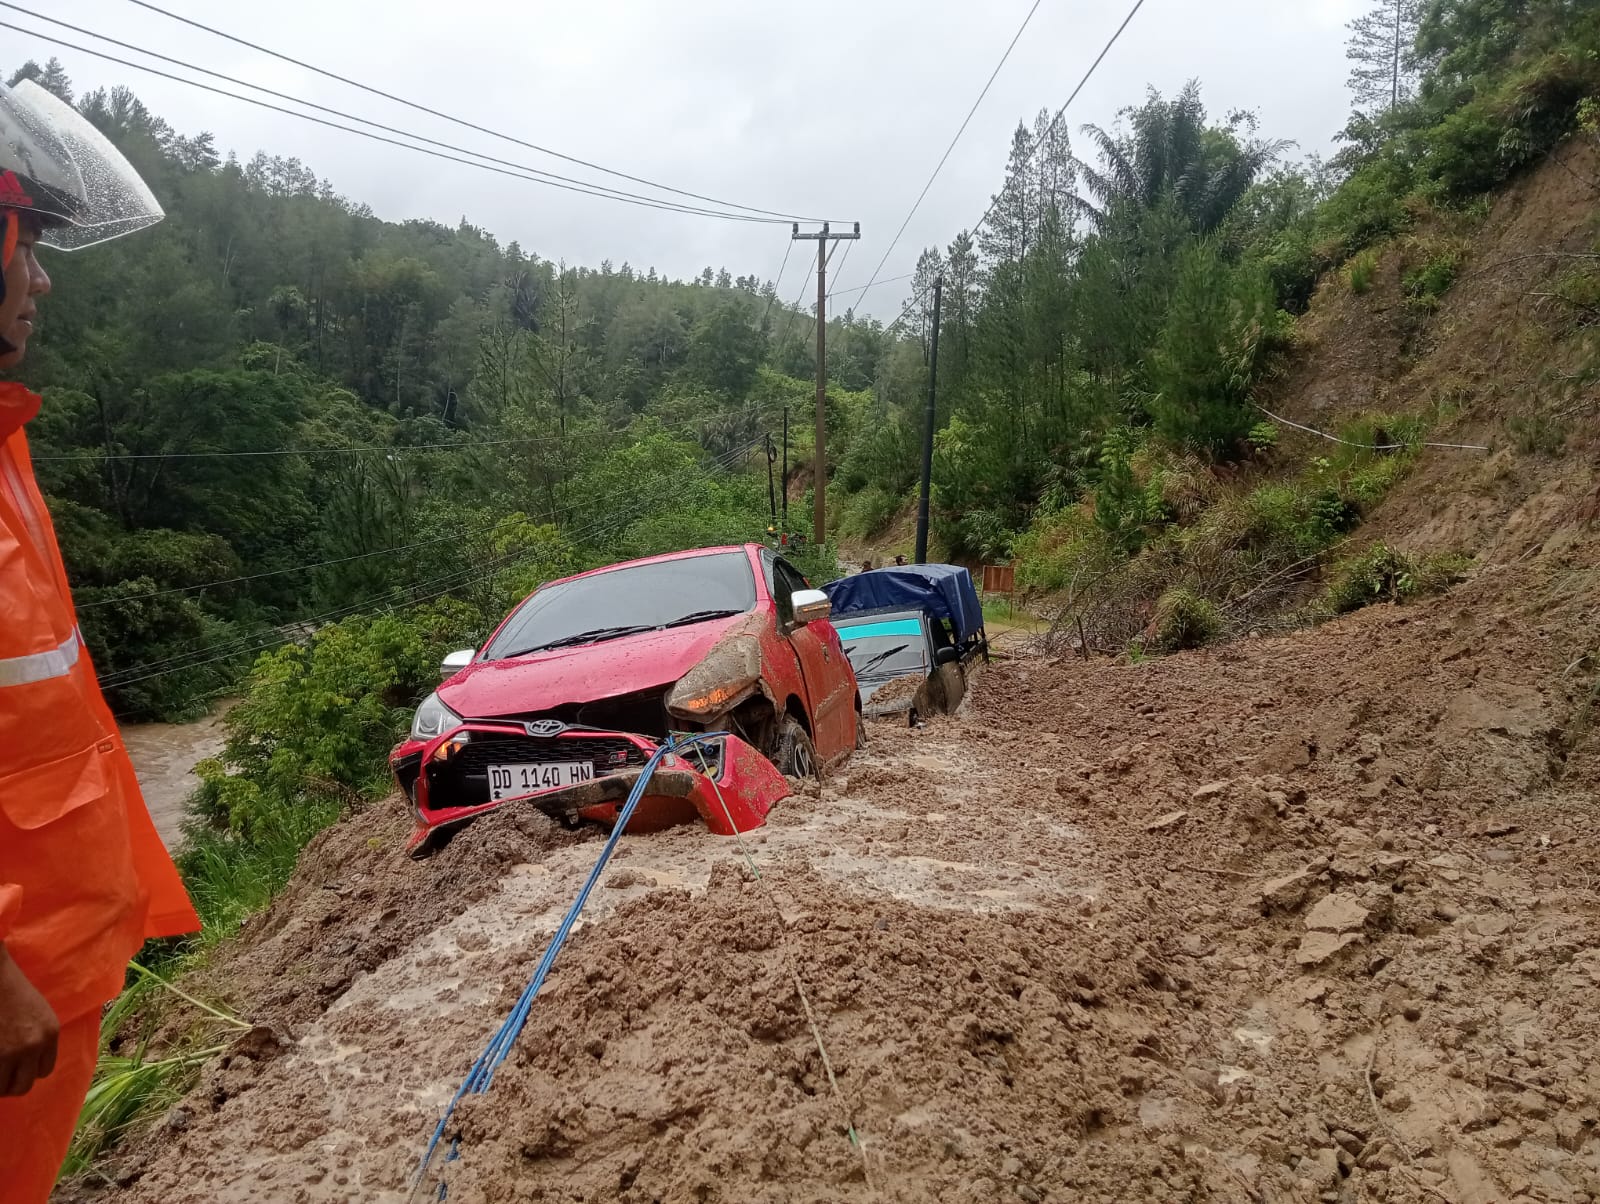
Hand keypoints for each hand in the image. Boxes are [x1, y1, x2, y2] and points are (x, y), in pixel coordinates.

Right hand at [0, 943, 58, 1095]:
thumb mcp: (34, 1011)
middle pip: (24, 1085)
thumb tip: (23, 1062)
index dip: (25, 1072)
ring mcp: (11, 1052)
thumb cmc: (7, 987)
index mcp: (50, 1032)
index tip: (12, 1070)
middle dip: (8, 1084)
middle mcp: (35, 1045)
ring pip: (3, 1088)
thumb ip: (35, 1035)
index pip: (43, 1071)